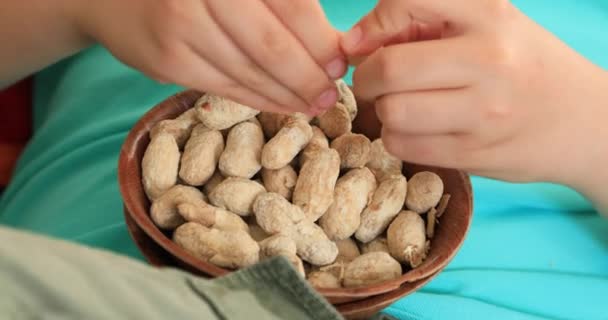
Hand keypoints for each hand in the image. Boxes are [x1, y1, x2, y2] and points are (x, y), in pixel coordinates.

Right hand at [75, 0, 344, 114]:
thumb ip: (277, 2)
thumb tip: (328, 43)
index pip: (291, 4)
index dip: (320, 39)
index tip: (338, 62)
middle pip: (272, 44)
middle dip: (308, 75)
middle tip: (328, 93)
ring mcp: (181, 26)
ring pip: (250, 71)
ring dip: (288, 93)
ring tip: (312, 104)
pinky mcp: (168, 60)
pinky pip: (226, 87)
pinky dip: (259, 99)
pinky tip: (281, 104)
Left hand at [341, 0, 607, 190]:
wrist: (582, 120)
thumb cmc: (523, 65)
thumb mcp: (488, 25)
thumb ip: (425, 24)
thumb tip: (354, 44)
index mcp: (490, 15)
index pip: (406, 1)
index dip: (371, 25)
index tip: (361, 43)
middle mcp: (489, 60)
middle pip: (390, 68)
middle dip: (367, 77)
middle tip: (374, 81)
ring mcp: (483, 112)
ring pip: (392, 112)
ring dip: (382, 111)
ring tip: (400, 106)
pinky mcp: (475, 153)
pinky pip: (404, 145)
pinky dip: (396, 137)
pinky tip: (415, 129)